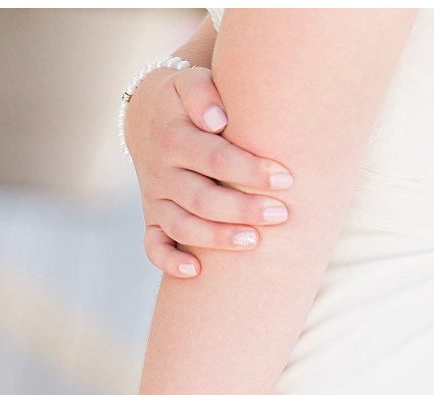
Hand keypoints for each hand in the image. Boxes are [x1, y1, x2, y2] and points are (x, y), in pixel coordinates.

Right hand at [123, 64, 294, 277]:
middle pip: (201, 199)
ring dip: (217, 238)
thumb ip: (203, 93)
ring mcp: (155, 199)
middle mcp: (160, 173)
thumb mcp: (190, 81)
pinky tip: (196, 272)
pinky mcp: (152, 218)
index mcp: (172, 139)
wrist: (148, 116)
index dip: (249, 172)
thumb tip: (219, 121)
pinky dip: (169, 262)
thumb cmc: (187, 99)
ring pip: (182, 227)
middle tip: (281, 215)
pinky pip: (153, 247)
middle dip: (242, 210)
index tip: (285, 179)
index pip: (214, 159)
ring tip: (254, 241)